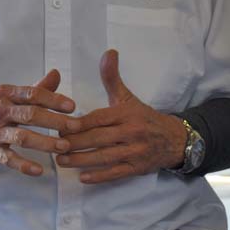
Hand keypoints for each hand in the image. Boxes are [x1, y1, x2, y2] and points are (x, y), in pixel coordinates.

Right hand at [0, 69, 74, 175]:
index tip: (72, 106)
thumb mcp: (5, 94)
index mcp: (5, 94)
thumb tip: (56, 74)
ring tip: (64, 147)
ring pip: (22, 137)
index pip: (33, 94)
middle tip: (75, 128)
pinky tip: (39, 170)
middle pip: (31, 115)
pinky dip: (24, 165)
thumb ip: (34, 88)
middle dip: (56, 121)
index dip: (54, 99)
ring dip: (45, 142)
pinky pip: (8, 158)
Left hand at [56, 49, 187, 183]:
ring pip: (104, 157)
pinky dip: (99, 176)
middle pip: (98, 138)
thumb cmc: (144, 118)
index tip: (60, 127)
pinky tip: (82, 177)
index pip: (98, 119)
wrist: (174, 139)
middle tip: (54, 145)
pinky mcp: (138, 168)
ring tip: (61, 161)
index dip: (78, 124)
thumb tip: (108, 52)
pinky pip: (116, 173)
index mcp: (127, 114)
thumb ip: (112, 78)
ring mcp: (135, 151)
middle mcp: (132, 132)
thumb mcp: (128, 97)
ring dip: (81, 160)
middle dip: (75, 143)